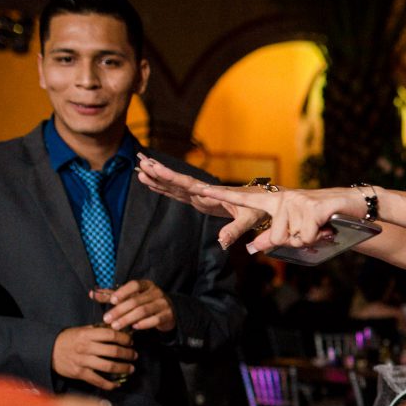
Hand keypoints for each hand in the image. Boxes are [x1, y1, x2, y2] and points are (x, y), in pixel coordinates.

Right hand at [52, 324, 136, 389]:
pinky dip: (109, 384)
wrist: (47, 350)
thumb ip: (97, 330)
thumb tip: (117, 329)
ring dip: (123, 368)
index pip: (111, 335)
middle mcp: (85, 348)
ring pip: (108, 366)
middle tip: (134, 355)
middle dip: (127, 354)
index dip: (124, 338)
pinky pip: (98, 380)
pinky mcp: (79, 373)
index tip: (131, 342)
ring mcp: (82, 361)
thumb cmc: (67, 339)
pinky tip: (117, 384)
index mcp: (87, 335)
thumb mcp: (81, 330)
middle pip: (113, 351)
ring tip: (131, 368)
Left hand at [92, 280, 174, 331]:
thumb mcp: (132, 297)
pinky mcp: (168, 315)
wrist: (169, 311)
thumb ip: (113, 295)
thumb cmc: (146, 303)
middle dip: (119, 310)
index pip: (134, 285)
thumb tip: (92, 293)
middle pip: (136, 301)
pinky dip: (143, 324)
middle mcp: (156, 292)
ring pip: (143, 311)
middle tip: (107, 319)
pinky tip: (134, 328)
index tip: (112, 301)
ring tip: (116, 326)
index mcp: (147, 285)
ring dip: (127, 319)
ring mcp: (163, 303)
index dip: (123, 292)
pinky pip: (155, 320)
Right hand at [136, 154, 268, 248]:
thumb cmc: (259, 209)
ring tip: (139, 169)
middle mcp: (205, 192)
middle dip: (159, 173)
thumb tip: (221, 243)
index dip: (171, 177)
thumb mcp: (249, 220)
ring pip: (176, 186)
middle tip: (140, 162)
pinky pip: (180, 194)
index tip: (155, 167)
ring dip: (159, 178)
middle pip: (178, 181)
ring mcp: (202, 196)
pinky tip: (153, 183)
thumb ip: (235, 230)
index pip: (188, 184)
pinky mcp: (202, 201)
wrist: (266, 204)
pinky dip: (166, 188)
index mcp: (213, 193)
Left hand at [191, 183, 363, 251]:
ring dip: (308, 240)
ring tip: (318, 228)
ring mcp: (296, 201)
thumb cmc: (320, 220)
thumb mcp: (294, 231)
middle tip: (310, 232)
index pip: (242, 197)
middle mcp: (282, 197)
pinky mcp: (311, 207)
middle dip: (294, 242)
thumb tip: (253, 248)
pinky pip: (305, 237)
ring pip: (291, 239)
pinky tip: (325, 227)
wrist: (352, 206)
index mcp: (274, 201)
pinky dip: (317, 238)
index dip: (220, 194)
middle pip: (275, 237)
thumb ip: (272, 238)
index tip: (198, 188)